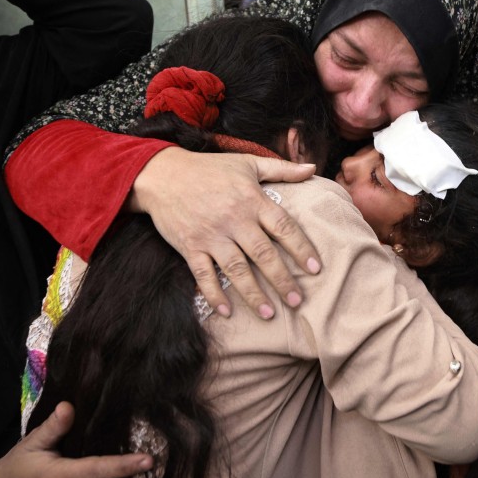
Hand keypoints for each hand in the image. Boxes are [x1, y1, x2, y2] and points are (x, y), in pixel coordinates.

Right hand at [128, 146, 320, 318]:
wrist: (162, 174)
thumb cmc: (209, 168)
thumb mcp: (247, 163)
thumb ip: (281, 168)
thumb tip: (312, 168)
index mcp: (252, 200)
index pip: (283, 226)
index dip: (301, 248)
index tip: (315, 268)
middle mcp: (234, 219)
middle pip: (263, 254)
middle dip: (281, 279)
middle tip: (297, 301)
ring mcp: (211, 235)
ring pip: (236, 269)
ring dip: (253, 293)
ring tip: (269, 313)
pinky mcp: (190, 246)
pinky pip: (204, 274)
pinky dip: (214, 293)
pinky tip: (227, 311)